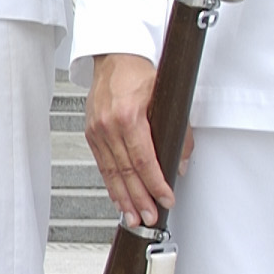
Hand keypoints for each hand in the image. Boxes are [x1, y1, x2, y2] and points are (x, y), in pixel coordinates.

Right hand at [86, 52, 182, 226]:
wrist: (115, 57)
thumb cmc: (138, 72)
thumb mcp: (166, 98)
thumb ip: (178, 132)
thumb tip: (182, 160)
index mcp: (128, 117)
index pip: (144, 161)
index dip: (155, 184)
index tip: (165, 199)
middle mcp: (109, 126)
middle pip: (126, 172)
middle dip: (139, 199)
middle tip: (149, 217)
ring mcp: (97, 131)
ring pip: (111, 173)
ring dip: (123, 198)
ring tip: (132, 217)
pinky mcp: (91, 133)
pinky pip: (102, 165)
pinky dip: (110, 184)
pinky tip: (118, 198)